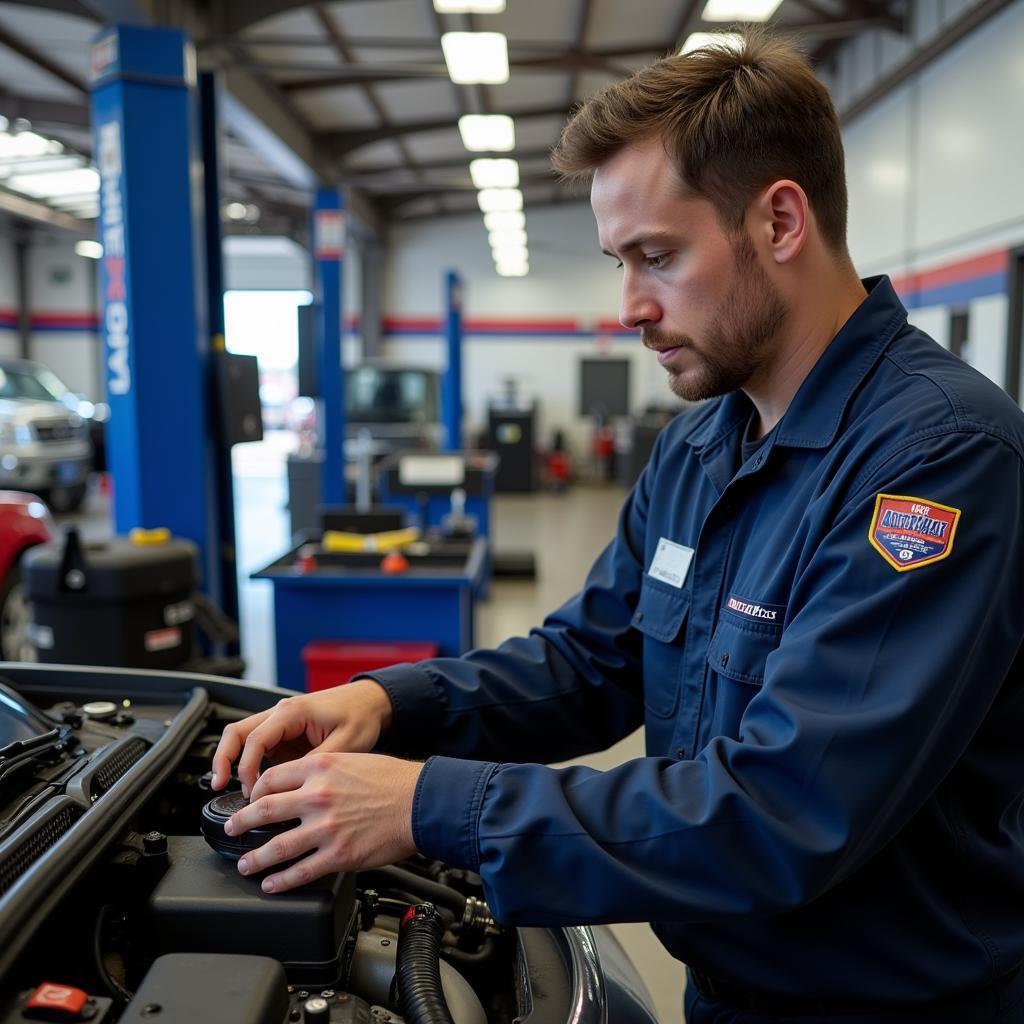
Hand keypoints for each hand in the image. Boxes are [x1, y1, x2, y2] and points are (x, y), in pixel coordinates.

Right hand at [211, 679, 393, 796]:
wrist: (372, 702)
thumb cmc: (361, 715)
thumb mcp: (343, 744)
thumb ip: (313, 765)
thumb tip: (289, 789)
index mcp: (292, 711)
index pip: (255, 738)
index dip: (246, 767)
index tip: (250, 792)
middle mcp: (281, 713)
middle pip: (237, 732)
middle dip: (223, 759)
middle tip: (218, 785)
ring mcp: (281, 723)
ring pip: (243, 739)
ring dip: (233, 762)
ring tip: (228, 789)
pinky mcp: (285, 734)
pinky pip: (259, 747)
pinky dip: (250, 764)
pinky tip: (253, 786)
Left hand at [224, 751, 422, 892]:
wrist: (421, 802)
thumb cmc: (394, 780)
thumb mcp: (353, 759)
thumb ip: (323, 770)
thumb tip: (302, 782)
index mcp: (320, 767)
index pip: (271, 778)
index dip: (254, 791)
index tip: (249, 799)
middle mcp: (317, 796)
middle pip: (264, 811)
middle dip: (241, 823)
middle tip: (233, 829)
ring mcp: (326, 828)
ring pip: (276, 847)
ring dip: (255, 858)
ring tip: (245, 863)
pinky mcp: (338, 855)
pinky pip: (300, 871)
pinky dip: (281, 880)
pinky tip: (272, 883)